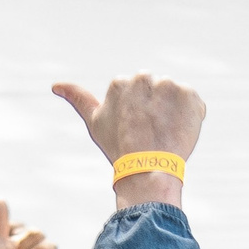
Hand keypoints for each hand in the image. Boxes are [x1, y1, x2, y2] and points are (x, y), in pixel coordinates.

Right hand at [53, 74, 204, 207]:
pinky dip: (191, 118)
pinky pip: (194, 104)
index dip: (139, 115)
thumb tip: (55, 84)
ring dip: (174, 114)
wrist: (147, 170)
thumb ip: (78, 99)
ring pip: (175, 98)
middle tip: (151, 134)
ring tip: (165, 135)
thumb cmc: (118, 148)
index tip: (136, 131)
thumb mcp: (95, 122)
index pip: (138, 94)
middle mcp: (143, 78)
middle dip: (157, 109)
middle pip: (157, 92)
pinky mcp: (189, 95)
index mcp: (120, 82)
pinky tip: (180, 133)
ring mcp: (167, 85)